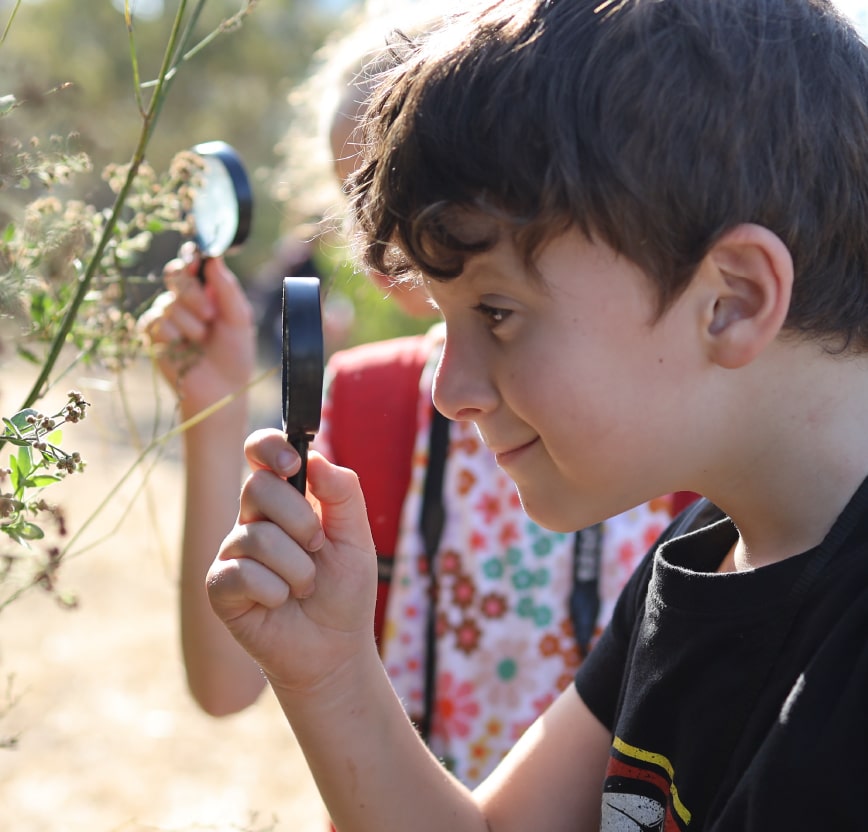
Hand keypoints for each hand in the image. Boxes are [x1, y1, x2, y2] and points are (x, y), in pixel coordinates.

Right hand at [138, 243, 255, 414]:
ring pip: (167, 303)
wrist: (222, 389)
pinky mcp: (153, 336)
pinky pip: (155, 322)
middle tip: (210, 316)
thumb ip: (227, 288)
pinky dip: (173, 335)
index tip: (197, 260)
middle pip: (175, 275)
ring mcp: (167, 316)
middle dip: (192, 294)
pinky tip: (184, 348)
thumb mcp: (239, 318)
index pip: (192, 262)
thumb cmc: (235, 354)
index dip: (191, 258)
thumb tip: (214, 256)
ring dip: (190, 324)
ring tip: (202, 341)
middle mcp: (184, 299)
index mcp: (207, 291)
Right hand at [207, 429, 377, 693]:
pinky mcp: (220, 587)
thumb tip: (316, 458)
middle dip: (300, 520)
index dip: (269, 447)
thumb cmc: (344, 591)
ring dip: (298, 568)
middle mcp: (252, 519)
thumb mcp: (356, 537)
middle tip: (318, 547)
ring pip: (256, 536)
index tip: (294, 464)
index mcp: (285, 499)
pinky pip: (241, 573)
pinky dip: (275, 591)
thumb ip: (342, 493)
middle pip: (257, 487)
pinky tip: (281, 603)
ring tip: (305, 587)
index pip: (260, 452)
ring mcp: (233, 552)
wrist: (335, 649)